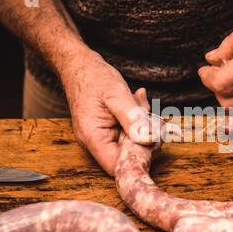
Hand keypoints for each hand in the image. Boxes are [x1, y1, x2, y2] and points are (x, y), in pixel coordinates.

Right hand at [59, 49, 153, 175]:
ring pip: (131, 143)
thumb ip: (133, 118)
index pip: (117, 167)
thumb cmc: (93, 77)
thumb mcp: (116, 95)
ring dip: (143, 126)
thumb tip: (149, 140)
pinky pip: (128, 131)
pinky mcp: (109, 129)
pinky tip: (138, 101)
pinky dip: (138, 119)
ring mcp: (102, 136)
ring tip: (141, 103)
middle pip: (127, 156)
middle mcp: (96, 142)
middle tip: (152, 118)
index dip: (138, 160)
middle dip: (145, 139)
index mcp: (93, 138)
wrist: (79, 65)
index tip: (153, 142)